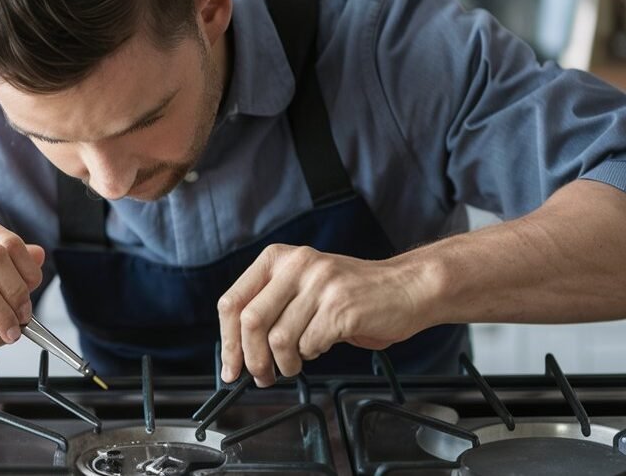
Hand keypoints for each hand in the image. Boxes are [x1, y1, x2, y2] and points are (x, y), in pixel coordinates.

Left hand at [218, 244, 434, 386]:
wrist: (407, 287)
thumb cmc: (353, 293)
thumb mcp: (302, 287)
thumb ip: (270, 307)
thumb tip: (236, 349)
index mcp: (278, 258)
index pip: (233, 302)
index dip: (227, 341)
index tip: (229, 365)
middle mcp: (296, 265)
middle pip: (251, 322)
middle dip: (251, 359)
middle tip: (260, 376)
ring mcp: (320, 284)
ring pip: (278, 338)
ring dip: (284, 363)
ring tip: (294, 364)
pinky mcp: (341, 306)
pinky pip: (309, 345)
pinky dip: (310, 355)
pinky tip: (320, 347)